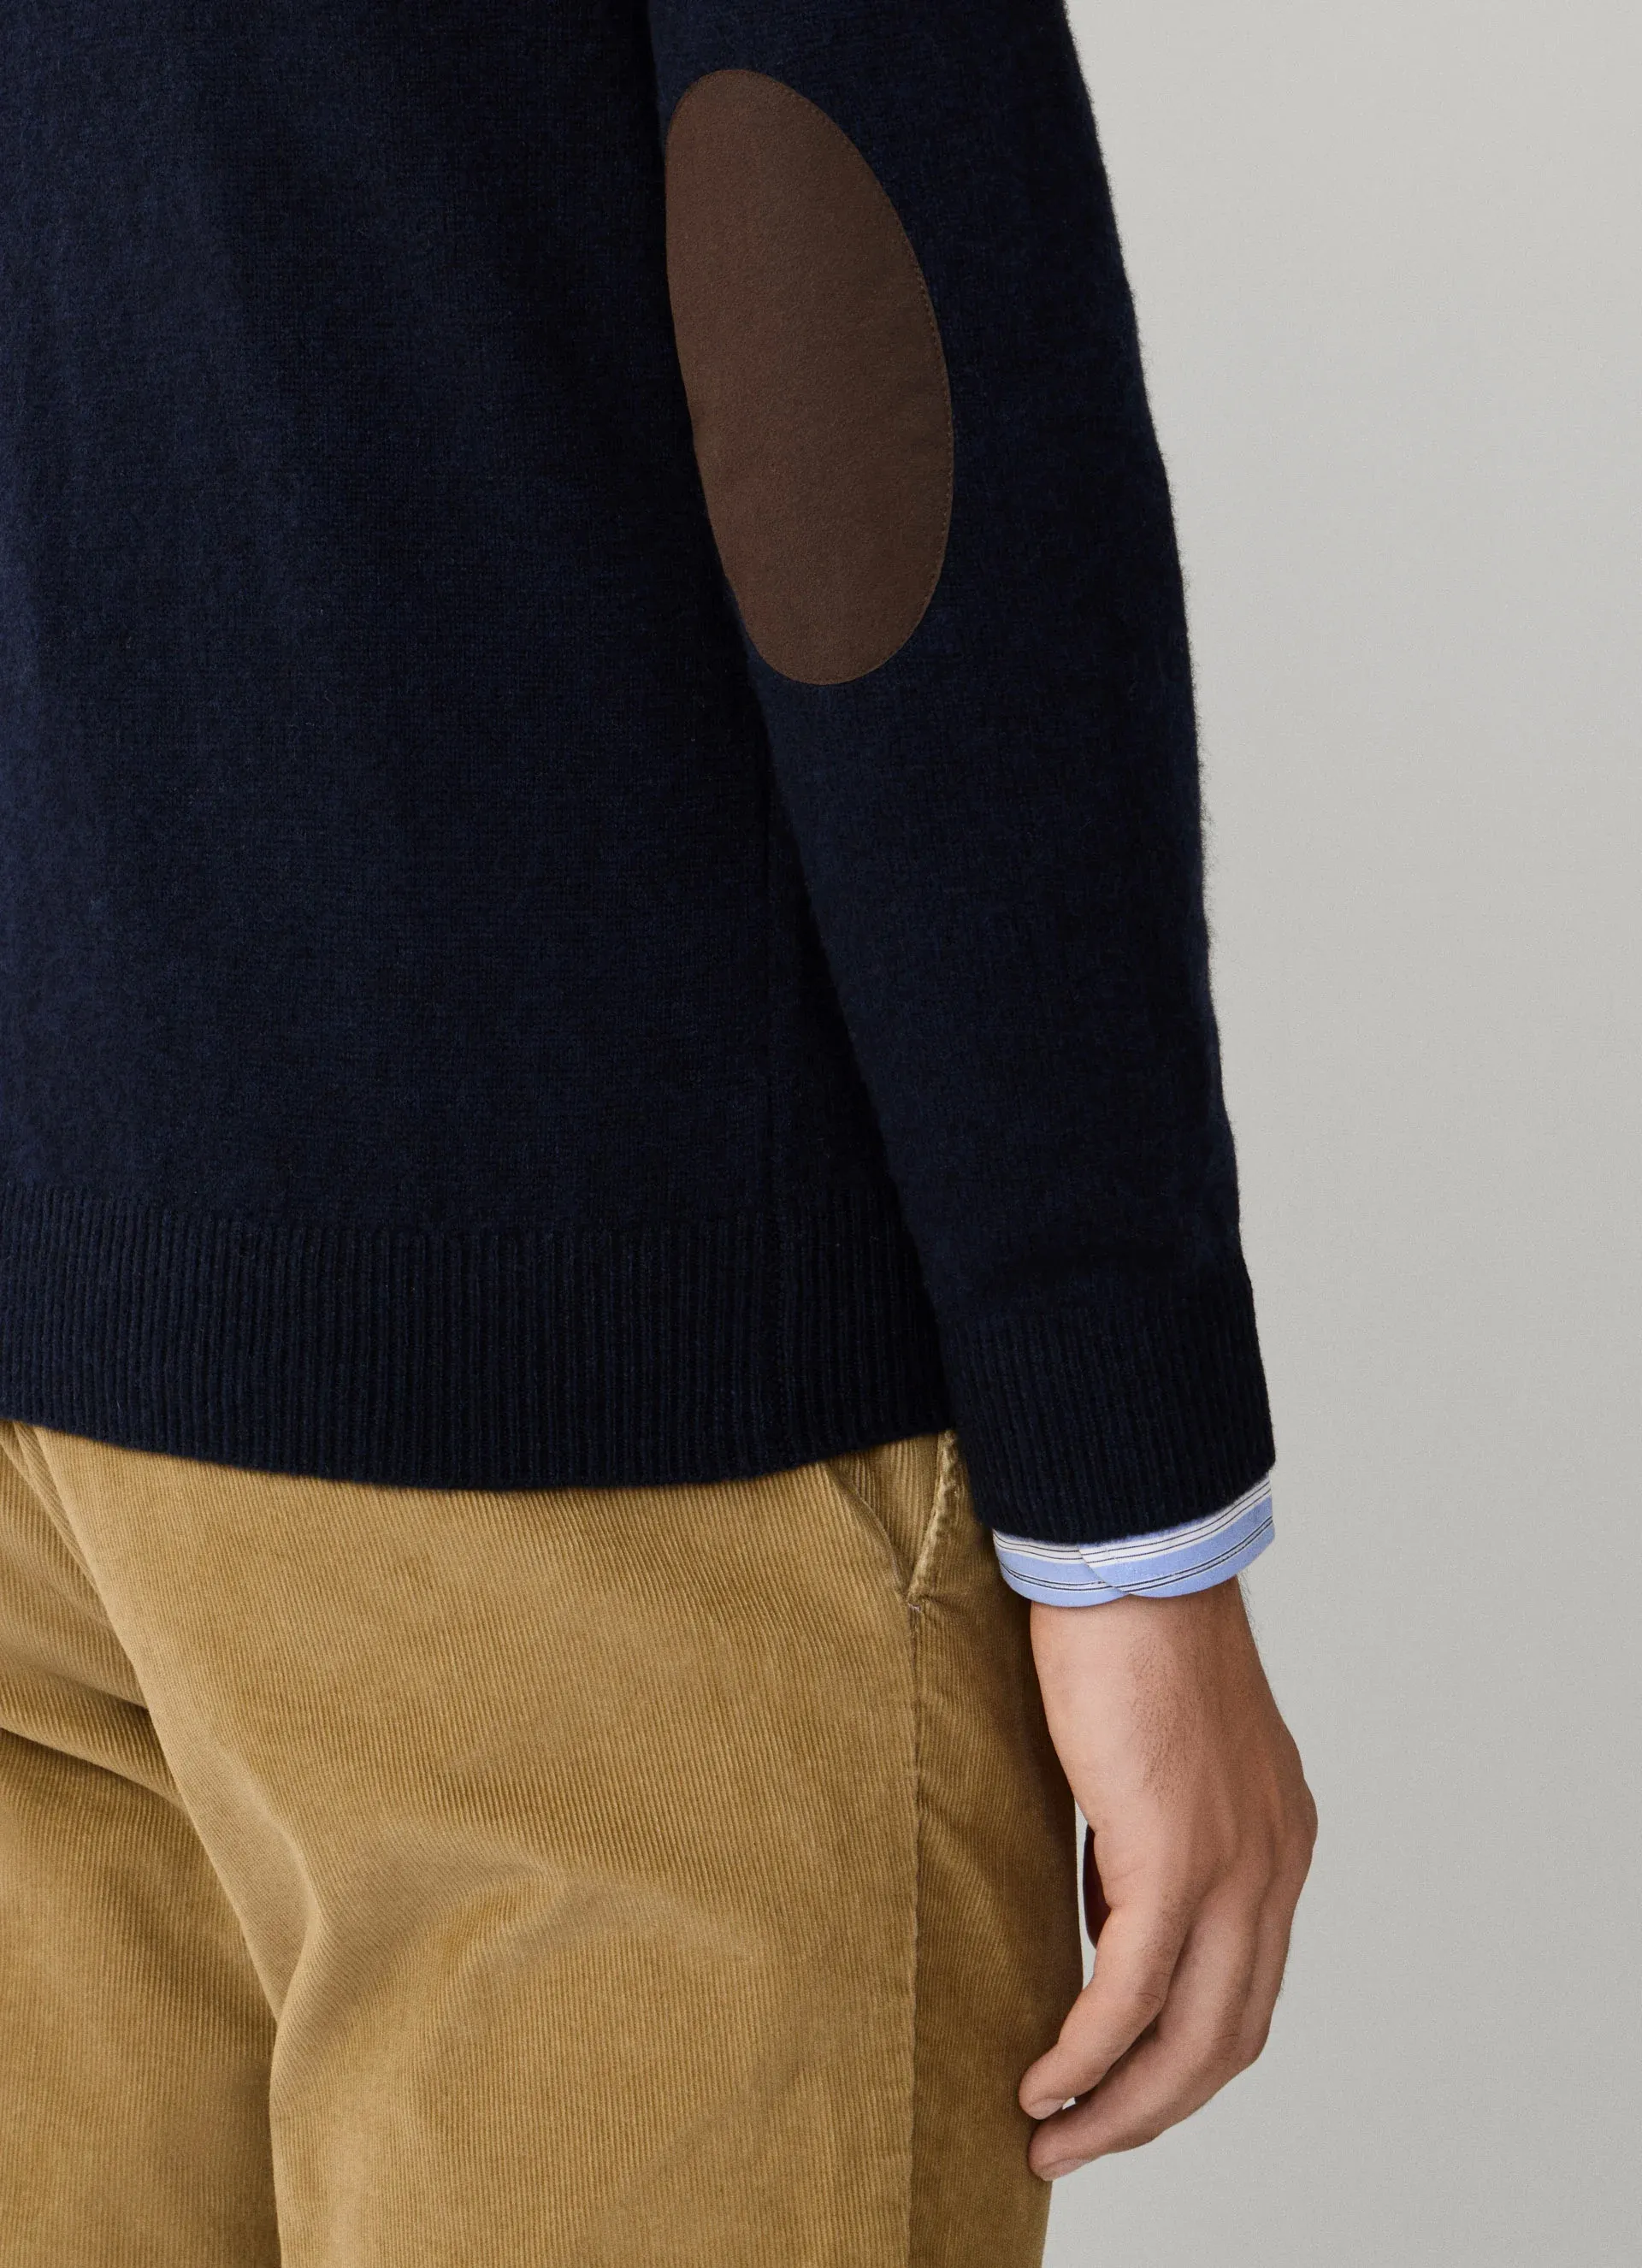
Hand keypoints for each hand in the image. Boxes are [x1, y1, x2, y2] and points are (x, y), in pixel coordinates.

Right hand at [1019, 1576, 1315, 2176]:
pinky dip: (1087, 2054)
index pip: (1244, 1988)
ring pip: (1188, 2038)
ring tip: (1051, 2136)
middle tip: (1075, 2142)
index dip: (1181, 2057)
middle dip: (1151, 2110)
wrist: (1132, 1560)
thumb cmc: (1126, 1633)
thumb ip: (1142, 1841)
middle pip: (1227, 2038)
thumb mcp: (1150, 1758)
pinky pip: (1130, 1993)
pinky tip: (1044, 2081)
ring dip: (1119, 2106)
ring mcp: (1233, 1868)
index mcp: (1274, 1839)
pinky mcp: (1173, 1858)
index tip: (1113, 2089)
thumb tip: (1104, 1913)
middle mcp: (1272, 1865)